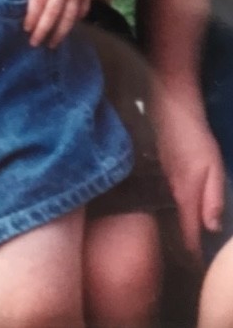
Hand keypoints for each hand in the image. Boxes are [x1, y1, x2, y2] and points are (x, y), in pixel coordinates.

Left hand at [12, 0, 93, 47]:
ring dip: (60, 32)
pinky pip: (82, 10)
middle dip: (43, 30)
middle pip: (53, 13)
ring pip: (69, 16)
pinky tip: (68, 28)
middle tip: (34, 43)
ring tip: (52, 44)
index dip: (32, 16)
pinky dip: (76, 21)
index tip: (26, 28)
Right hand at [154, 88, 224, 256]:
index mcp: (186, 197)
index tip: (202, 266)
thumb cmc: (197, 140)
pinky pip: (172, 195)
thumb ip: (213, 200)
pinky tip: (187, 202)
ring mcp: (166, 181)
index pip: (188, 234)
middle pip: (180, 225)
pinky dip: (180, 205)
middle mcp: (172, 193)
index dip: (195, 253)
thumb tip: (212, 229)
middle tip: (201, 252)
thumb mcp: (214, 169)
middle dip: (189, 241)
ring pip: (175, 210)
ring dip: (185, 222)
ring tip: (196, 232)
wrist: (173, 112)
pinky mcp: (164, 171)